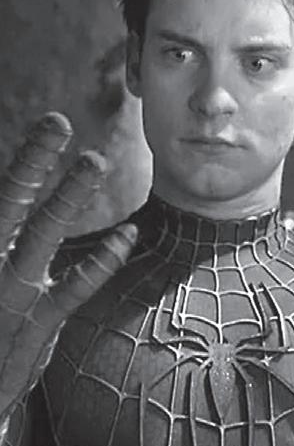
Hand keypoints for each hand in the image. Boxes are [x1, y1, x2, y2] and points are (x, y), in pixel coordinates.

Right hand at [0, 113, 136, 421]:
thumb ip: (7, 236)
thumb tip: (15, 208)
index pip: (4, 195)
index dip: (27, 160)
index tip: (52, 127)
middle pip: (10, 202)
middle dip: (32, 160)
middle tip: (58, 123)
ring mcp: (13, 293)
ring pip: (43, 234)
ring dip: (70, 195)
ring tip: (94, 160)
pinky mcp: (38, 323)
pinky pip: (75, 287)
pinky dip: (104, 259)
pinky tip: (129, 234)